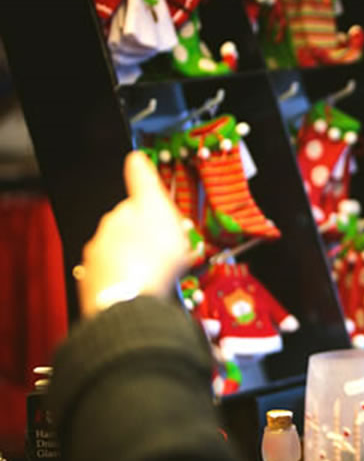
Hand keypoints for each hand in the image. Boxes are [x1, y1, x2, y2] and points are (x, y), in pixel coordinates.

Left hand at [78, 151, 188, 317]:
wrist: (130, 300)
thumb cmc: (150, 258)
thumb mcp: (162, 213)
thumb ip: (146, 183)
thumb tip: (134, 160)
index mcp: (128, 208)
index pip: (135, 182)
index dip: (140, 172)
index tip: (139, 161)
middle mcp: (110, 226)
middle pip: (131, 219)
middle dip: (147, 227)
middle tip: (170, 242)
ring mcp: (100, 254)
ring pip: (122, 246)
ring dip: (137, 252)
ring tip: (160, 268)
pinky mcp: (96, 280)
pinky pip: (116, 270)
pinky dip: (128, 273)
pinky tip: (144, 282)